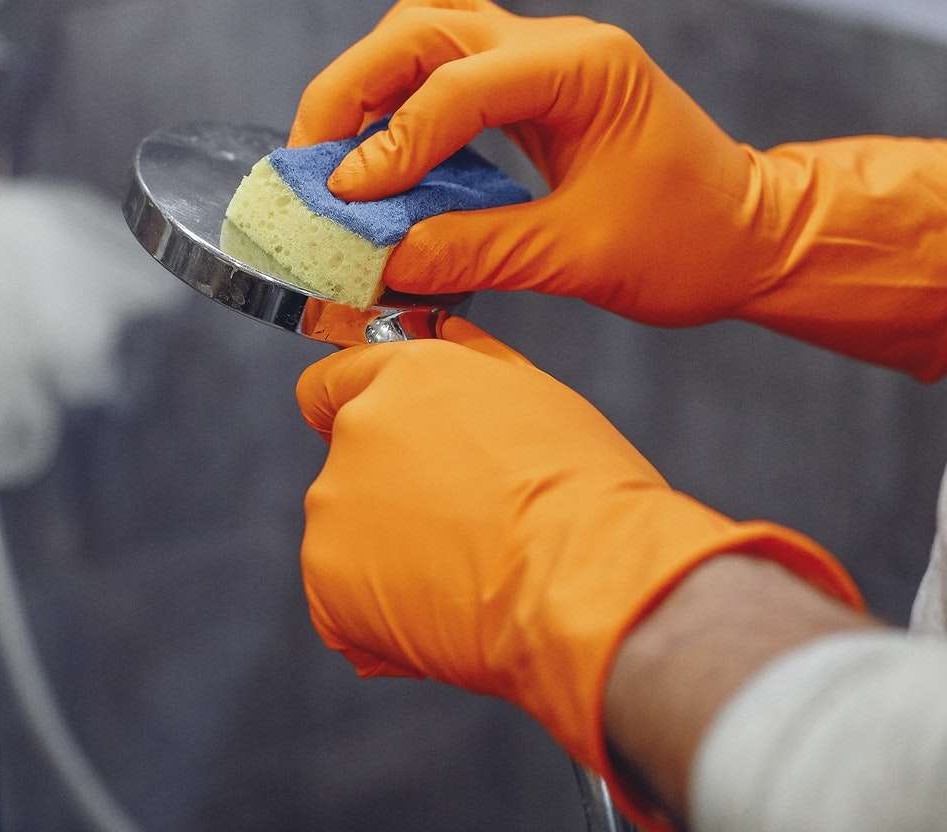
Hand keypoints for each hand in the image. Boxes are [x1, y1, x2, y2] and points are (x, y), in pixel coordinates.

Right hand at [291, 0, 946, 379]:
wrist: (754, 235)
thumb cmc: (689, 245)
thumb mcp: (578, 259)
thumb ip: (475, 250)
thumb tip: (379, 258)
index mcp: (586, 69)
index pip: (458, 85)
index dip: (391, 142)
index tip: (342, 196)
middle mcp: (561, 43)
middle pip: (425, 26)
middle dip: (354, 88)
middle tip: (309, 160)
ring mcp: (547, 54)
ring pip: (431, 25)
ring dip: (372, 78)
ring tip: (335, 150)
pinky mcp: (535, 81)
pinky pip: (449, 62)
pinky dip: (403, 97)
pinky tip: (382, 155)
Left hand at [295, 316, 858, 783]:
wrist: (609, 587)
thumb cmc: (599, 490)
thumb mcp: (532, 396)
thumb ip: (468, 369)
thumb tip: (434, 337)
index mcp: (405, 374)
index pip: (337, 370)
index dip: (369, 399)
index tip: (391, 426)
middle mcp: (355, 434)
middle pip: (349, 451)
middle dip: (394, 477)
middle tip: (470, 515)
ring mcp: (339, 513)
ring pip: (353, 525)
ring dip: (394, 543)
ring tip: (478, 569)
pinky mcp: (338, 588)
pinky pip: (350, 596)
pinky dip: (385, 605)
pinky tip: (455, 610)